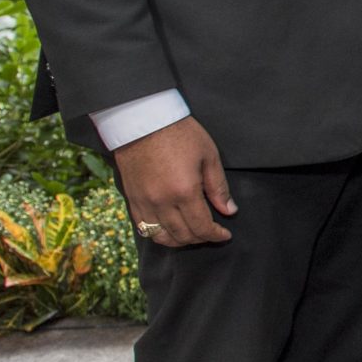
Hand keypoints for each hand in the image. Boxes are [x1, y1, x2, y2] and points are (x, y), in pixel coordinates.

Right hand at [114, 116, 235, 246]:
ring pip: (161, 237)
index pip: (201, 227)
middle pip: (182, 235)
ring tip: (192, 234)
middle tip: (212, 233)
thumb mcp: (208, 156)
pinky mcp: (132, 199)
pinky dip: (158, 234)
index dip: (216, 235)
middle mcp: (162, 202)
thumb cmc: (180, 133)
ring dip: (179, 240)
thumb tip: (229, 210)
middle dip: (201, 239)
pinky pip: (143, 227)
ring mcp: (144, 202)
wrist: (143, 121)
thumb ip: (218, 187)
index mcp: (184, 191)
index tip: (225, 234)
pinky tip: (170, 229)